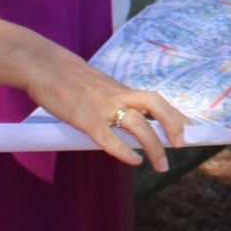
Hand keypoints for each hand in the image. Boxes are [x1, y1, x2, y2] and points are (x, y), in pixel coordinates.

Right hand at [25, 43, 186, 169]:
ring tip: (161, 165)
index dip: (174, 115)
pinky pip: (108, 137)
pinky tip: (134, 160)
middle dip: (173, 125)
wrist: (42, 65)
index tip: (188, 129)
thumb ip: (110, 101)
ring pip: (138, 125)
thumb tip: (119, 119)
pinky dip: (123, 150)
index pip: (155, 100)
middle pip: (155, 105)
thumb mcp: (96, 86)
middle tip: (180, 145)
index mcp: (120, 89)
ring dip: (154, 146)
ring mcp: (102, 107)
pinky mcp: (84, 119)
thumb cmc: (67, 77)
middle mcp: (117, 96)